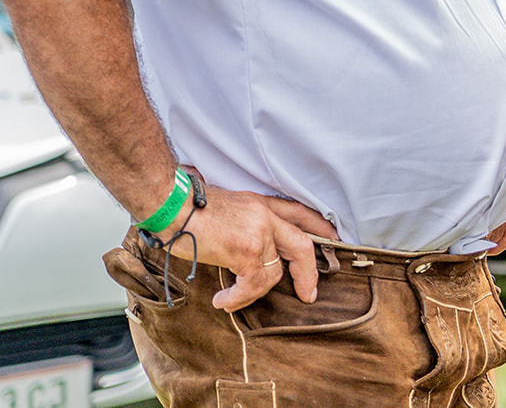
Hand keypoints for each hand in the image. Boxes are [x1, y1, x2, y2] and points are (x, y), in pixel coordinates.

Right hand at [163, 183, 338, 310]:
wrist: (171, 204)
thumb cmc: (188, 207)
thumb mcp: (227, 206)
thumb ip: (244, 222)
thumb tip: (245, 247)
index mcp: (261, 204)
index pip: (300, 214)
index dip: (319, 228)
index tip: (333, 241)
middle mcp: (265, 217)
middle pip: (302, 246)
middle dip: (309, 273)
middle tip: (309, 294)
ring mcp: (259, 233)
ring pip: (273, 273)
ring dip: (253, 294)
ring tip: (231, 300)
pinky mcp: (246, 250)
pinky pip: (253, 284)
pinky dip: (238, 299)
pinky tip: (223, 301)